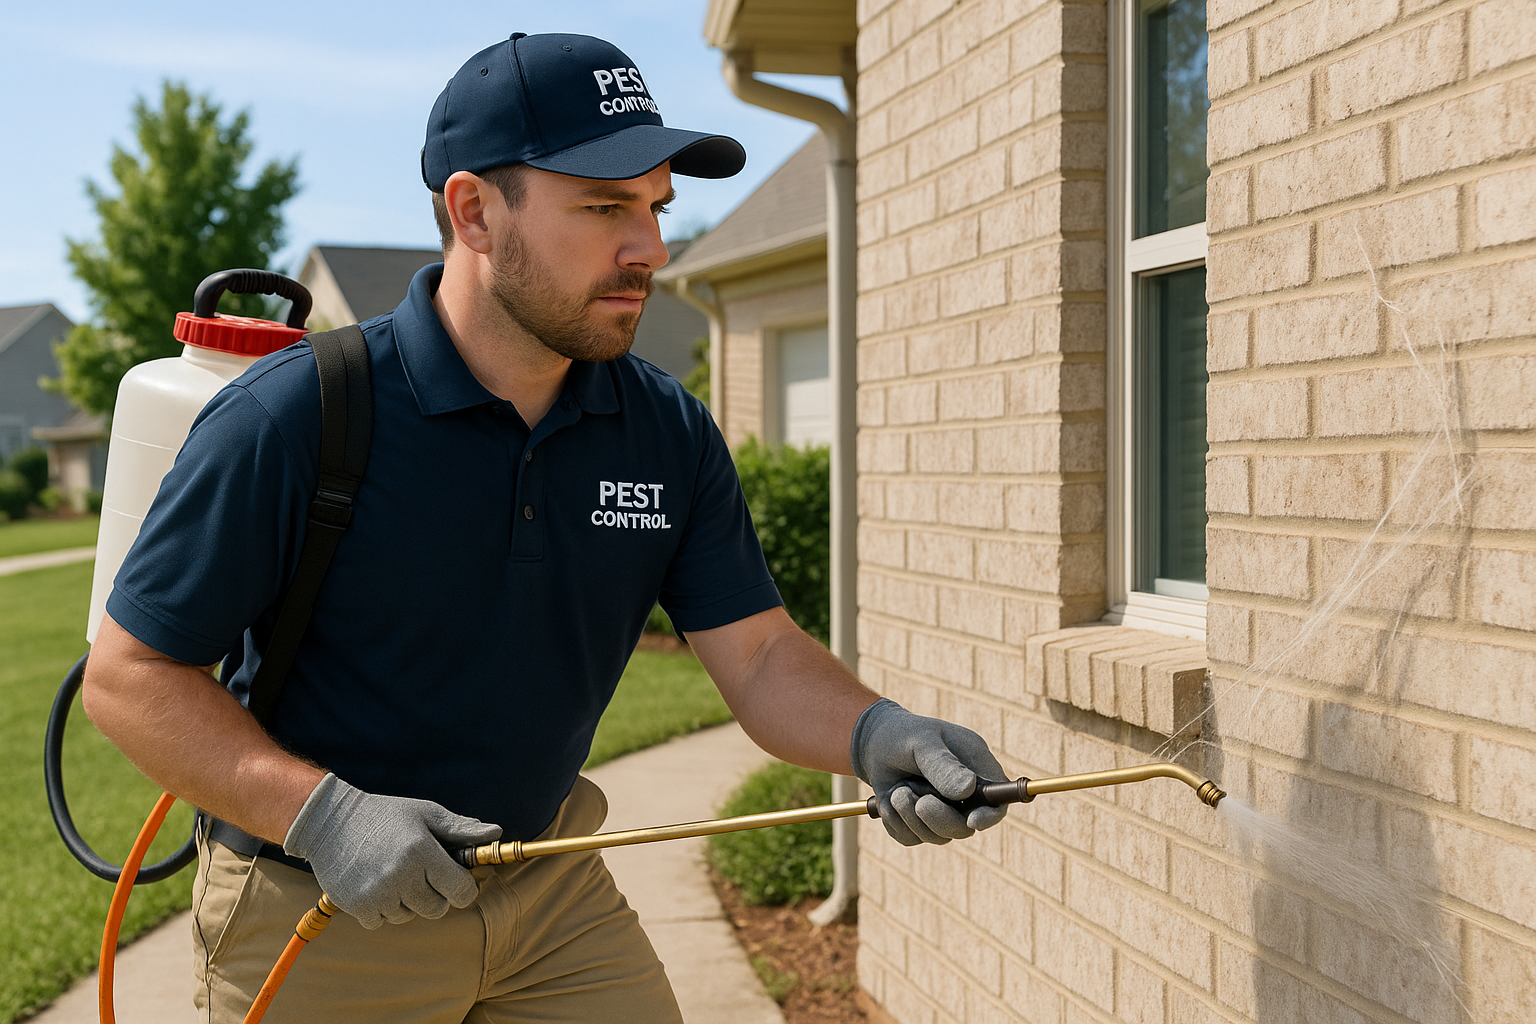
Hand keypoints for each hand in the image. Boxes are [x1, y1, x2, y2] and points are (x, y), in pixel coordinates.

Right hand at [283, 774, 501, 928]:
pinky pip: (383, 921)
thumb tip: (496, 833)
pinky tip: (375, 883)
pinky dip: (383, 908)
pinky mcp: (358, 906)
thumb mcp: (425, 813)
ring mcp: (379, 894)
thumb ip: (460, 828)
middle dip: (435, 895)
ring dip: (407, 901)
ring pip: (409, 916)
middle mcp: (402, 876)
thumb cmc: (384, 815)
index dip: (463, 887)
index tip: (455, 880)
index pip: (461, 891)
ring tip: (394, 874)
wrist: (330, 822)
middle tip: (421, 874)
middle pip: (437, 909)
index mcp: (423, 852)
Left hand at [850, 699, 1007, 845]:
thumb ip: (943, 765)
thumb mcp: (921, 742)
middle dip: (940, 819)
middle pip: (965, 827)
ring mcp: (943, 811)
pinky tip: (889, 800)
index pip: (997, 801)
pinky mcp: (920, 823)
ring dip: (911, 817)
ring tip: (898, 790)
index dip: (990, 816)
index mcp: (976, 767)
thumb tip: (968, 790)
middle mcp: (964, 794)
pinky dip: (896, 822)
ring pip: (937, 836)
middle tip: (918, 801)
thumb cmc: (902, 735)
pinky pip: (912, 838)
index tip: (972, 821)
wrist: (873, 744)